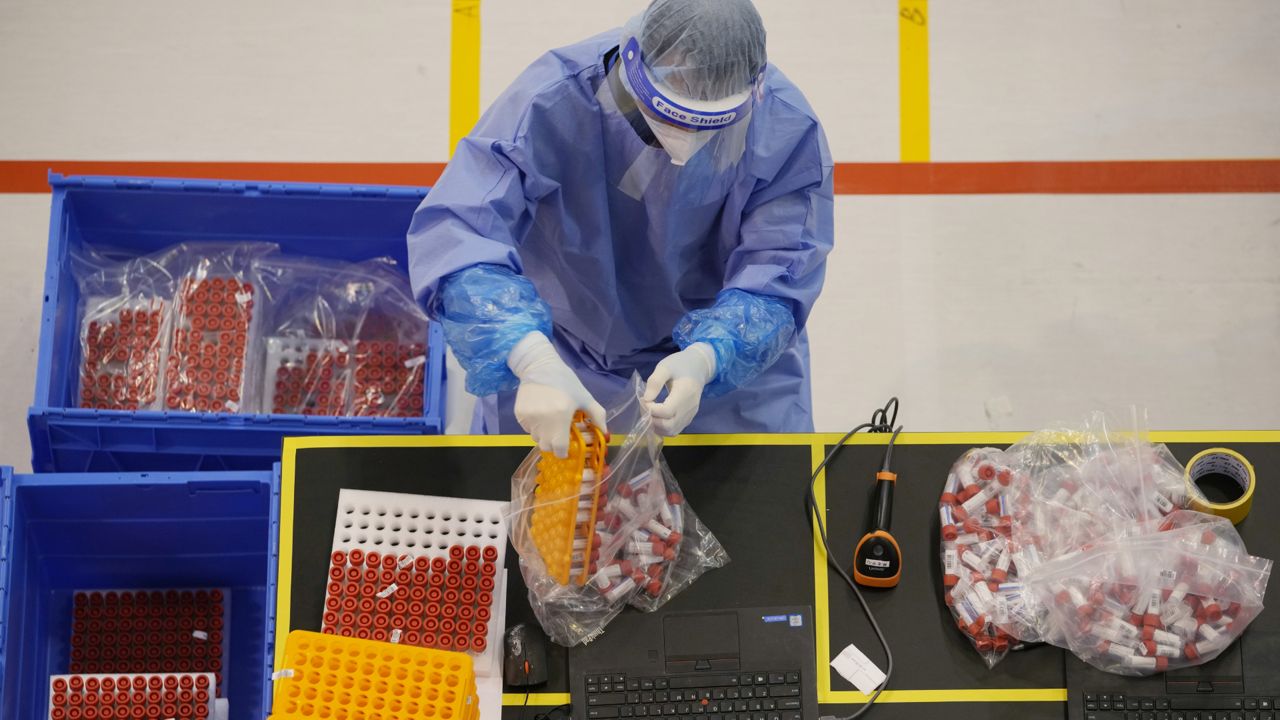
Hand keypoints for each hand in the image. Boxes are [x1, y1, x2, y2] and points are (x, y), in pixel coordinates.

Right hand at [507, 333, 606, 457]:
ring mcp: (529, 418)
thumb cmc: (565, 382)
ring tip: (550, 421)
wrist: (539, 366)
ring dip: (544, 435)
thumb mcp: (584, 397)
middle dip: (554, 444)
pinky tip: (540, 413)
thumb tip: (605, 433)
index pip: (559, 448)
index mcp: (561, 416)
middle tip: (559, 434)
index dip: (564, 452)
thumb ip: (597, 416)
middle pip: (546, 446)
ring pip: (536, 438)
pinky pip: (528, 429)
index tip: (567, 448)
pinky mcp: (519, 415)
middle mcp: (543, 420)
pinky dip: (535, 426)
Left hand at [643, 343, 716, 436]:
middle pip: (668, 425)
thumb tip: (646, 399)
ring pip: (671, 431)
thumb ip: (655, 382)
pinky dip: (663, 428)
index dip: (651, 409)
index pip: (667, 411)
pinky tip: (656, 418)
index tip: (644, 400)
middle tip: (645, 408)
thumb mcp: (665, 367)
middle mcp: (689, 408)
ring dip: (656, 427)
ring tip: (649, 413)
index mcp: (684, 393)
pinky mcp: (688, 418)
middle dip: (652, 420)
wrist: (698, 367)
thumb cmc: (679, 365)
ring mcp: (690, 415)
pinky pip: (675, 430)